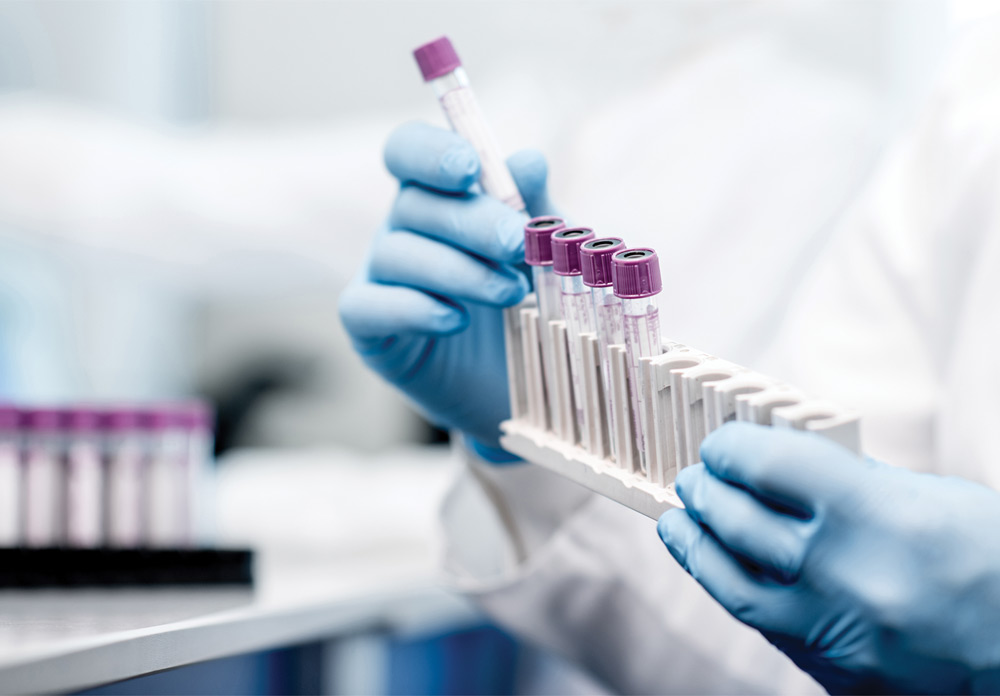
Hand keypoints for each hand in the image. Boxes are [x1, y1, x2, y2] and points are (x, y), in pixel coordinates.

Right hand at [339, 122, 555, 457]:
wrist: (522, 381)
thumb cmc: (529, 302)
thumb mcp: (543, 252)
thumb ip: (535, 208)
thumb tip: (528, 160)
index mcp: (438, 194)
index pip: (409, 150)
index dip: (431, 152)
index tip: (470, 170)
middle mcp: (401, 228)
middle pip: (413, 203)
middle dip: (470, 221)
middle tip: (517, 244)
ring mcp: (378, 277)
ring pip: (396, 254)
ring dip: (457, 270)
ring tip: (511, 294)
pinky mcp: (369, 329)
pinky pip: (368, 307)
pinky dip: (413, 309)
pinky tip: (456, 320)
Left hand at [658, 422, 999, 693]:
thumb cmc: (986, 560)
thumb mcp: (926, 496)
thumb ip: (847, 479)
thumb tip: (777, 464)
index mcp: (873, 514)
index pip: (765, 466)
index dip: (730, 449)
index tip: (720, 446)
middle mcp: (844, 575)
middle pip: (736, 521)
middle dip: (705, 492)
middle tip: (695, 479)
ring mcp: (834, 633)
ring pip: (730, 583)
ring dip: (695, 546)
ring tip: (681, 522)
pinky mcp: (834, 674)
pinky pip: (765, 626)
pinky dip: (736, 590)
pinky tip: (724, 569)